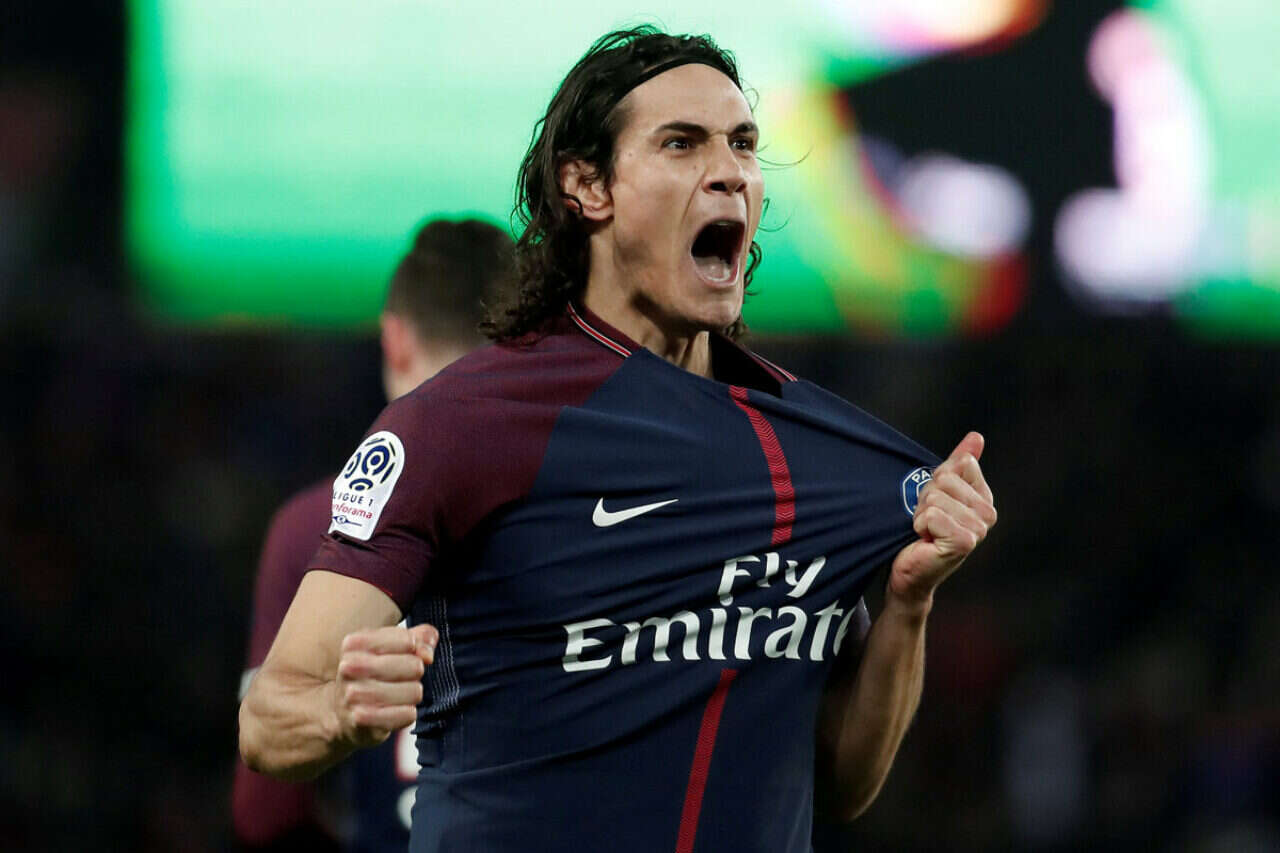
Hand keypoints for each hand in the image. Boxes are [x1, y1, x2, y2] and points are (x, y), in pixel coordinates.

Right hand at [333, 623, 436, 747]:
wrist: (341, 714)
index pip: (409, 641)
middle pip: (415, 666)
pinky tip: (391, 712)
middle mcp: (350, 666)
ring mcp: (353, 694)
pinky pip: (408, 714)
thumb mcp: (393, 647)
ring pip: (415, 691)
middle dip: (415, 674)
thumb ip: (420, 638)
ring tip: (395, 696)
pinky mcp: (361, 719)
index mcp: (356, 643)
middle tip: (398, 679)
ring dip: (411, 695)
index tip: (401, 656)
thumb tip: (428, 655)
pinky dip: (406, 714)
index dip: (414, 650)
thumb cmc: (373, 674)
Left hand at [890, 432, 995, 606]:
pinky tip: (925, 540)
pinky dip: (920, 526)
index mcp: (984, 497)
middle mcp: (988, 514)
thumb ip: (958, 463)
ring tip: (926, 531)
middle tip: (928, 520)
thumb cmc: (925, 530)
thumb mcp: (940, 490)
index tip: (937, 503)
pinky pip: (931, 515)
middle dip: (926, 498)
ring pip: (935, 497)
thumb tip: (977, 437)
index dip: (937, 481)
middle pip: (945, 478)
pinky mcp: (964, 542)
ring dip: (921, 514)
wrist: (911, 570)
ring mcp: (979, 529)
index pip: (960, 463)